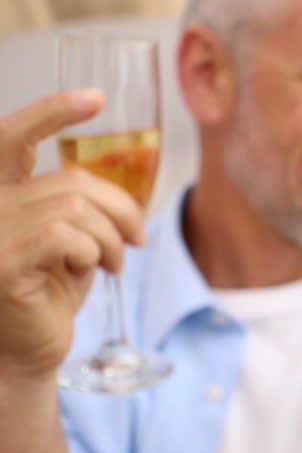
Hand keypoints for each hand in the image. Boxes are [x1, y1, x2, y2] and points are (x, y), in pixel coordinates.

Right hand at [0, 90, 146, 383]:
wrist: (26, 353)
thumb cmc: (46, 296)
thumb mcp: (67, 243)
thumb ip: (78, 208)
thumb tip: (126, 198)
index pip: (12, 136)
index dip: (52, 111)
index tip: (96, 99)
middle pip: (73, 181)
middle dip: (121, 210)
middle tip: (137, 241)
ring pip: (77, 209)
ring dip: (111, 238)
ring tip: (113, 263)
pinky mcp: (0, 262)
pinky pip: (66, 237)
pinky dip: (92, 252)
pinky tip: (90, 271)